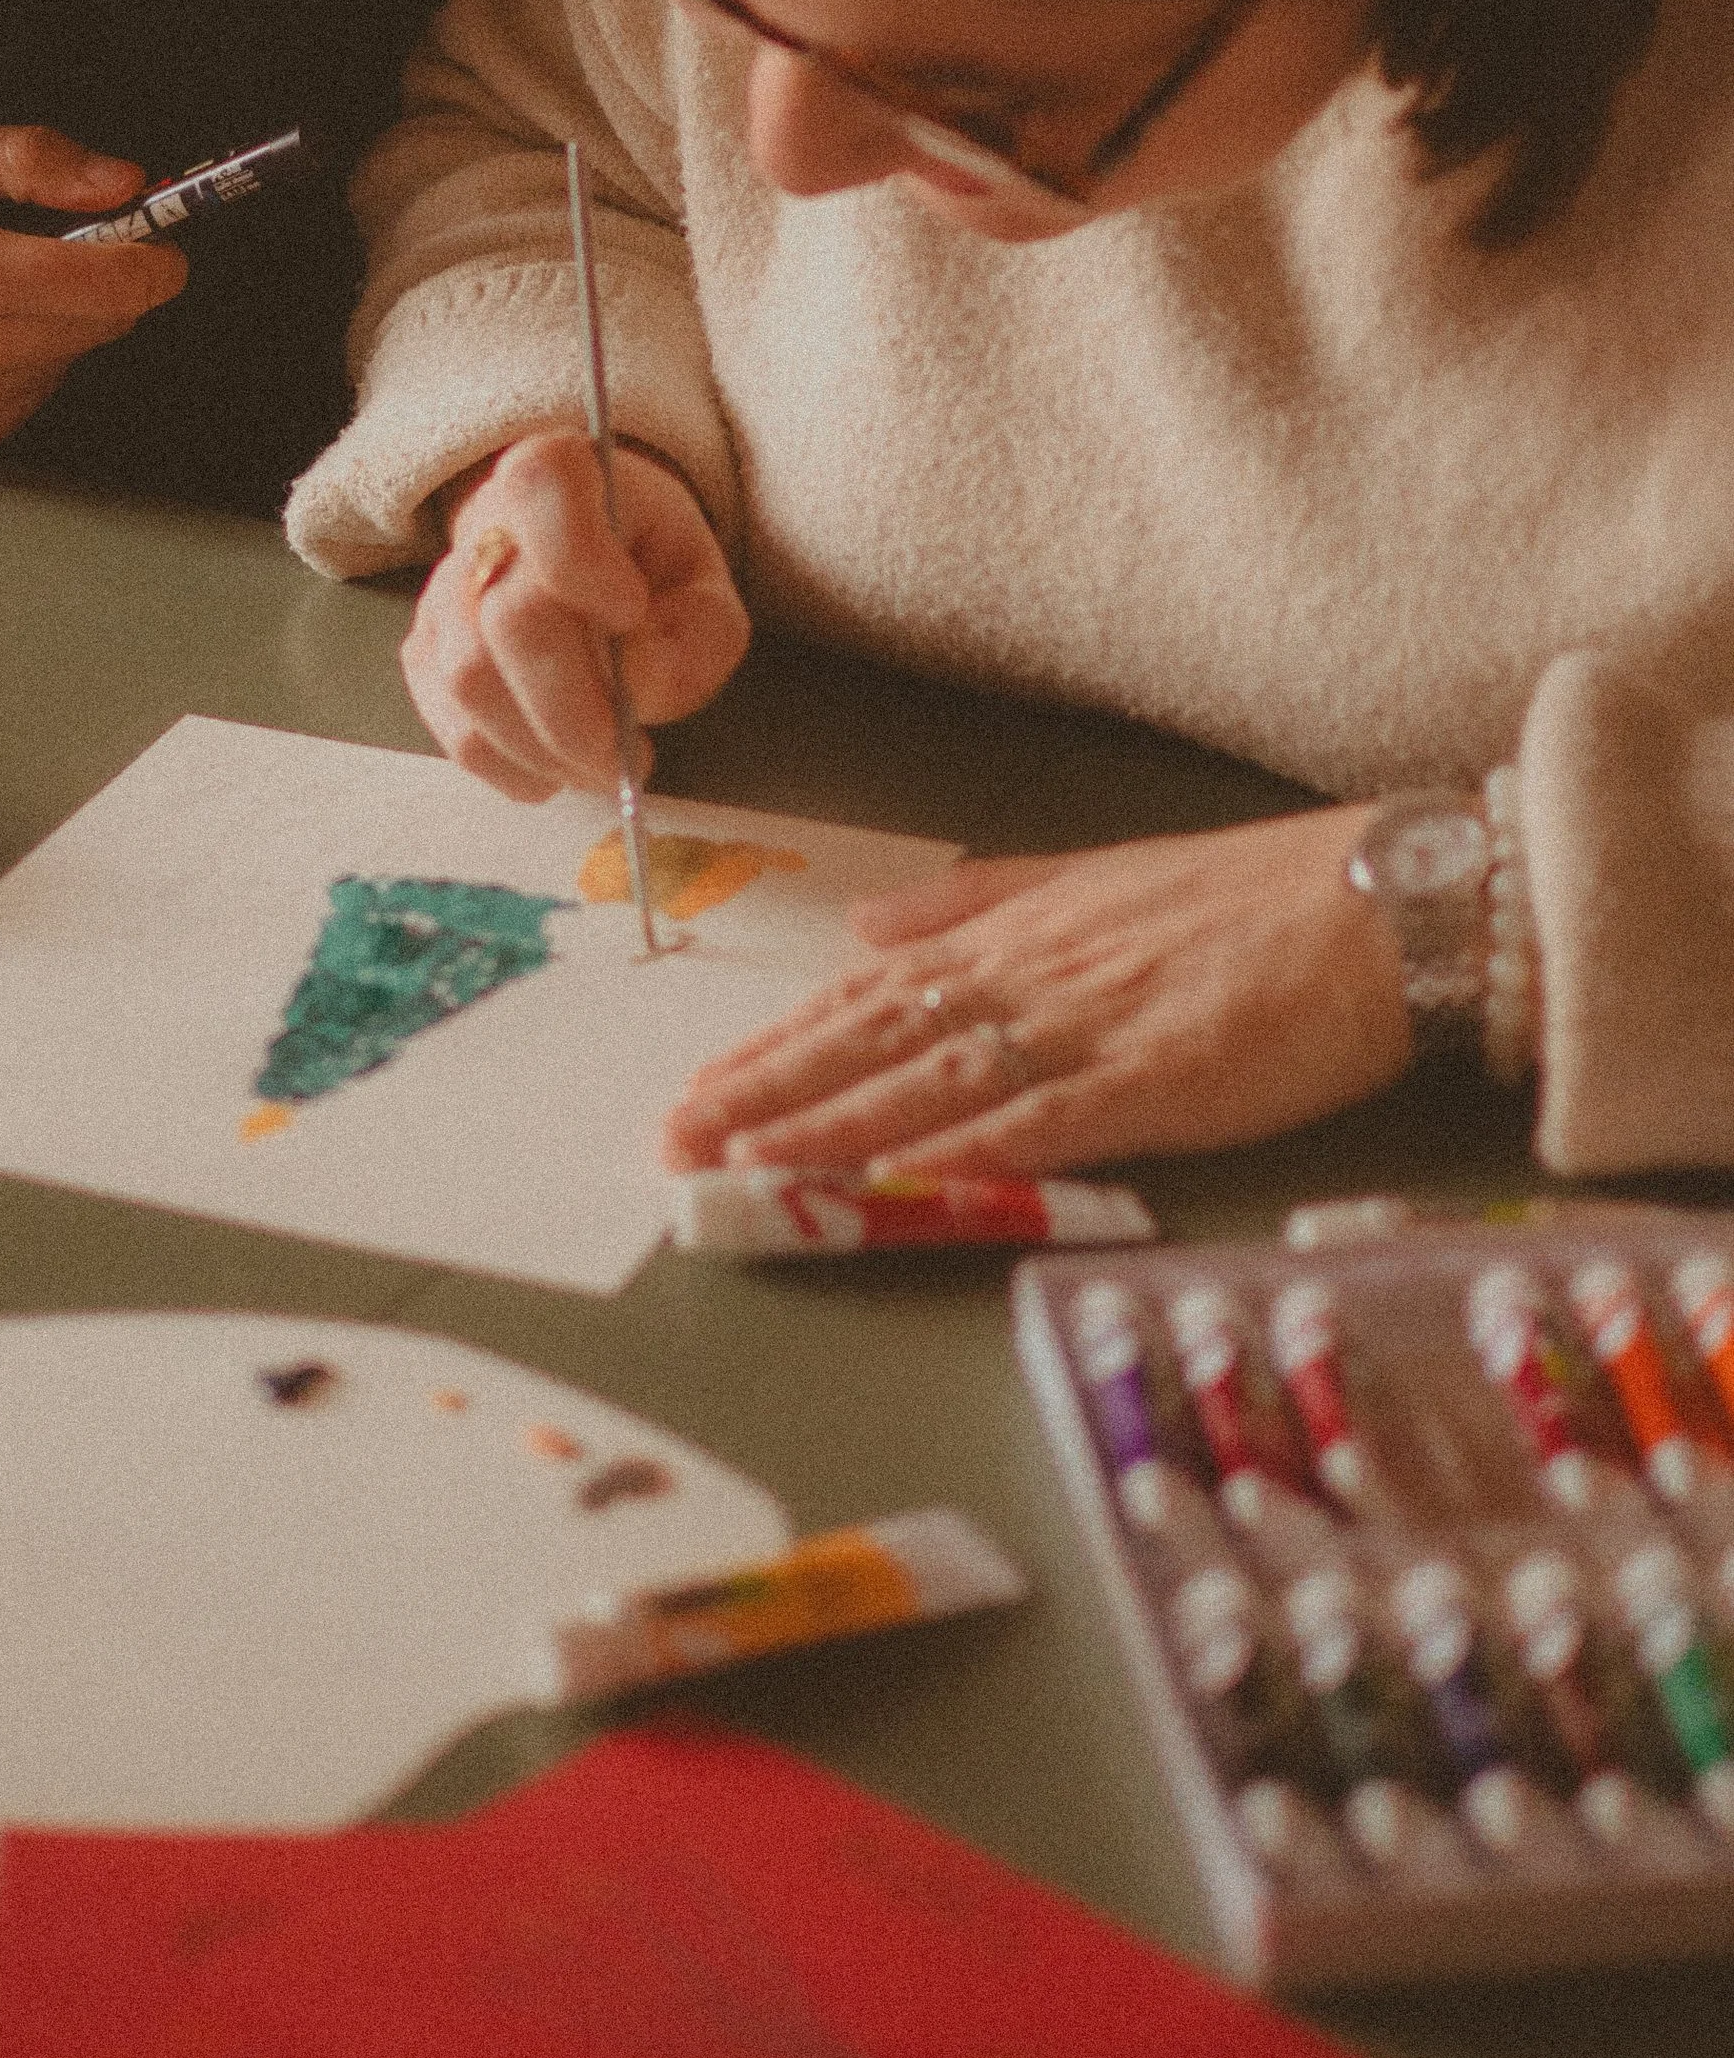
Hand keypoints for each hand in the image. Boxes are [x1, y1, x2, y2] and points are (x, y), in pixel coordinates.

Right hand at [0, 124, 186, 471]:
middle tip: (49, 243)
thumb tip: (130, 183)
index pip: (112, 285)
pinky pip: (26, 401)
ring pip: (67, 365)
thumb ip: (33, 162)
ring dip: (51, 325)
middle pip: (102, 326)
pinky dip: (15, 365)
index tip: (157, 235)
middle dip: (98, 281)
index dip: (153, 256)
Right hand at [399, 430, 748, 798]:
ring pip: (468, 682)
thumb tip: (639, 687)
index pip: (539, 489)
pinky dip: (509, 767)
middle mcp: (484, 524)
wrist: (595, 557)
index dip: (580, 559)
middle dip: (575, 710)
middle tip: (630, 754)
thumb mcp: (706, 583)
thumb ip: (698, 633)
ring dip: (543, 749)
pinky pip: (449, 726)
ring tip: (602, 767)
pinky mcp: (425, 653)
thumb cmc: (651, 566)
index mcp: (559, 472)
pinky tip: (556, 772)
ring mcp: (442, 591)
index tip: (631, 608)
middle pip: (507, 618)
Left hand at [660, 805, 1411, 1176]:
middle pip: (872, 1038)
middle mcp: (1029, 975)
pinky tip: (887, 1180)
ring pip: (927, 1082)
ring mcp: (1085, 1028)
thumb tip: (875, 927)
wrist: (1383, 902)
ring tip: (738, 1159)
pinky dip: (949, 1155)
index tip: (703, 1082)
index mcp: (1016, 932)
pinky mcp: (1150, 1082)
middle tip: (675, 1135)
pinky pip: (1029, 1124)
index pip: (867, 995)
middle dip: (766, 1089)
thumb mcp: (1097, 877)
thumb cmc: (1256, 897)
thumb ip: (980, 903)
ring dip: (826, 1126)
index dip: (780, 1044)